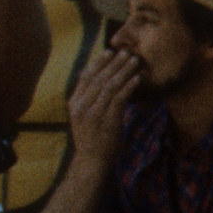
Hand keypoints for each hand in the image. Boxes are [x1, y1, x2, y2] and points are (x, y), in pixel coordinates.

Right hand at [65, 48, 141, 166]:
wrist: (92, 161)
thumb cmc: (91, 137)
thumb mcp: (84, 116)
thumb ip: (88, 98)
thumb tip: (99, 78)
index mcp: (74, 104)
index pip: (85, 77)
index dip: (98, 63)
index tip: (109, 51)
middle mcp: (81, 107)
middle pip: (99, 78)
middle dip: (114, 63)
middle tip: (126, 52)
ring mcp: (94, 114)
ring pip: (110, 86)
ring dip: (124, 71)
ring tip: (135, 60)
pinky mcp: (107, 121)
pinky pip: (120, 99)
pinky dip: (129, 86)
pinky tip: (138, 78)